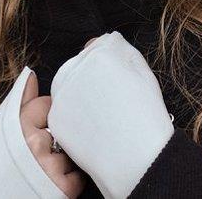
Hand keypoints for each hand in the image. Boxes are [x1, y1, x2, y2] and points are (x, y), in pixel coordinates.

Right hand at [20, 71, 85, 198]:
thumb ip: (17, 102)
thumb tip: (31, 74)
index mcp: (18, 125)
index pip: (47, 104)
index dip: (42, 117)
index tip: (34, 128)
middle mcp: (35, 143)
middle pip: (60, 126)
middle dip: (53, 136)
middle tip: (35, 153)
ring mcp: (50, 166)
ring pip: (69, 149)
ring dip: (61, 158)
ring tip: (41, 170)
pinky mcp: (62, 189)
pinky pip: (78, 176)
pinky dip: (68, 181)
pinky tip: (49, 183)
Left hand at [47, 31, 174, 198]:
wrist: (137, 160)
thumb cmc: (146, 116)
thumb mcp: (143, 71)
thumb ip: (121, 48)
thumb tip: (108, 40)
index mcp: (99, 55)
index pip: (98, 47)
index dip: (111, 64)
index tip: (119, 81)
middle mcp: (75, 70)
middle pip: (81, 62)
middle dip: (92, 74)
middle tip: (111, 97)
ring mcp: (62, 95)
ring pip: (69, 82)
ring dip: (80, 90)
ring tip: (103, 111)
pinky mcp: (56, 117)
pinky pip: (64, 106)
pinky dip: (75, 112)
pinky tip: (93, 124)